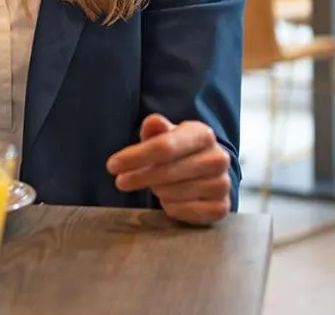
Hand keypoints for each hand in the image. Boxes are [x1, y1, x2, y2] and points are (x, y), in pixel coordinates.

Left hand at [106, 114, 232, 224]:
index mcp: (203, 134)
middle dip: (139, 177)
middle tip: (121, 181)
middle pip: (166, 172)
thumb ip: (156, 129)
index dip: (135, 157)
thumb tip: (154, 122)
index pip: (164, 146)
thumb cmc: (178, 151)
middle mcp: (219, 158)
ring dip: (157, 190)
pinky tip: (170, 198)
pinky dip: (171, 207)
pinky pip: (184, 212)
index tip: (112, 166)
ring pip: (173, 193)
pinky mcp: (222, 208)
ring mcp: (223, 184)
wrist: (205, 172)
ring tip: (157, 184)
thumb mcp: (164, 135)